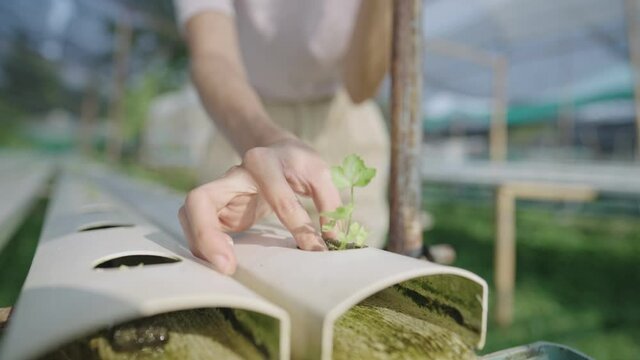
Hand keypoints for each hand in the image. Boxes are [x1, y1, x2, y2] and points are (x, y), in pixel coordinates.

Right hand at [178, 138, 341, 273]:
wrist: (273, 148)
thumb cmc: (296, 162)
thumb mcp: (319, 174)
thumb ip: (331, 205)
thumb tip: (334, 242)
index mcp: (264, 161)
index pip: (278, 196)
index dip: (297, 226)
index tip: (316, 251)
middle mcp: (233, 175)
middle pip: (200, 199)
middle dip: (207, 234)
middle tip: (227, 265)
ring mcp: (220, 192)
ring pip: (190, 214)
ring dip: (201, 243)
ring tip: (224, 267)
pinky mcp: (216, 209)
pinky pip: (199, 227)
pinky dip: (205, 246)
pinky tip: (223, 261)